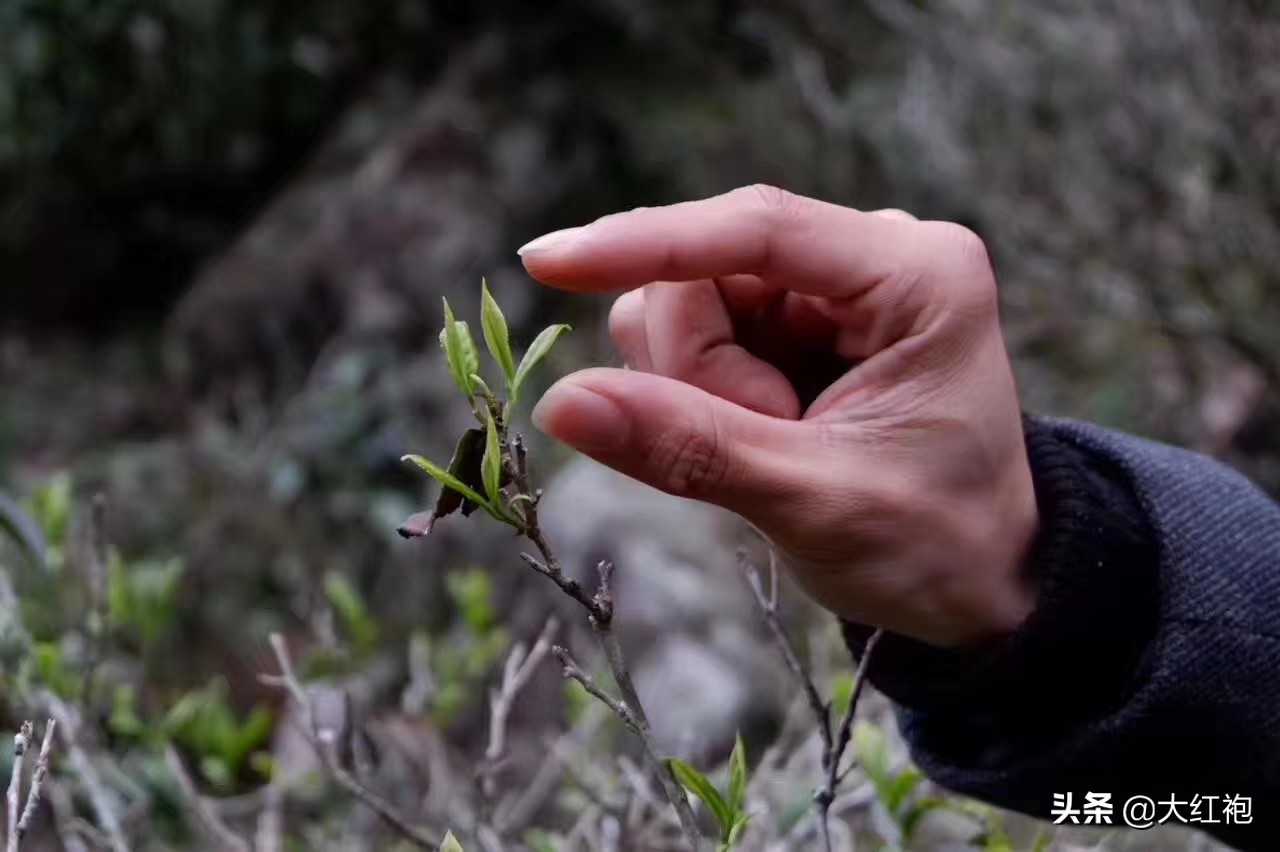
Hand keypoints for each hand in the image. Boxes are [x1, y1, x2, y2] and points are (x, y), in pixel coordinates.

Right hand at [521, 185, 1037, 646]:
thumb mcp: (817, 501)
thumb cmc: (933, 543)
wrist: (978, 582)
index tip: (546, 261)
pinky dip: (697, 394)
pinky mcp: (793, 325)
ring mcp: (827, 291)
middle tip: (769, 443)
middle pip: (703, 273)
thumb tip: (562, 401)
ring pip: (684, 302)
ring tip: (778, 447)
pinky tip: (758, 435)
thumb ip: (692, 449)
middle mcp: (871, 259)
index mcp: (916, 275)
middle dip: (701, 371)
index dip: (646, 242)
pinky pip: (692, 337)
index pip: (756, 230)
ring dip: (696, 387)